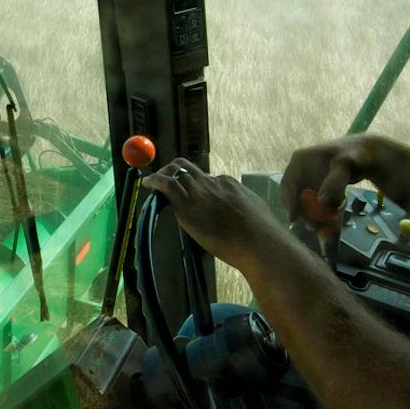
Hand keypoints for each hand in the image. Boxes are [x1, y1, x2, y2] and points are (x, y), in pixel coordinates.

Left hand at [137, 158, 290, 273]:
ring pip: (175, 171)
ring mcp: (199, 191)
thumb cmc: (262, 234)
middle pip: (188, 168)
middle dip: (175, 171)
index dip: (197, 185)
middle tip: (166, 179)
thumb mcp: (255, 212)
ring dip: (162, 175)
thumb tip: (244, 214)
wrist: (258, 240)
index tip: (191, 194)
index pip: (207, 179)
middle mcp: (213, 182)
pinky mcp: (187, 203)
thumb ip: (244, 209)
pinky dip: (154, 181)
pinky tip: (147, 184)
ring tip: (152, 181)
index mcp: (229, 185)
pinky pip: (166, 184)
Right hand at [281, 135, 401, 236]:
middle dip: (302, 213)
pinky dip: (320, 214)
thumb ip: (335, 182)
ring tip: (326, 227)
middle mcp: (299, 171)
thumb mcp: (345, 164)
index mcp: (299, 160)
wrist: (366, 156)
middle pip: (293, 196)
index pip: (287, 184)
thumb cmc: (355, 155)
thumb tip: (322, 202)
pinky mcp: (315, 190)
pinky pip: (312, 205)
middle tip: (315, 227)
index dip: (288, 202)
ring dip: (312, 216)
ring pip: (303, 203)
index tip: (293, 219)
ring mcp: (306, 181)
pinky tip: (332, 220)